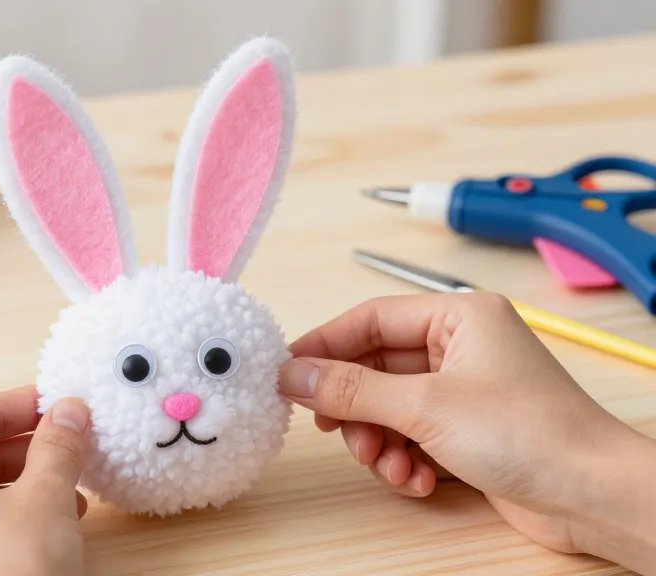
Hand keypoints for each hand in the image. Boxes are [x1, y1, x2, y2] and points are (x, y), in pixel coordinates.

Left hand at [0, 386, 90, 575]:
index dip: (28, 402)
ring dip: (27, 481)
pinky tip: (49, 527)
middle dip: (32, 445)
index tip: (66, 404)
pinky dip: (12, 512)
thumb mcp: (46, 499)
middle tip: (76, 445)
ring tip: (72, 492)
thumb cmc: (8, 575)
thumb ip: (58, 445)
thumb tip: (68, 410)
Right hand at [280, 293, 655, 571]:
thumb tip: (294, 374)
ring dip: (379, 441)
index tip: (287, 373)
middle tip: (335, 431)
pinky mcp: (466, 430)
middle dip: (356, 408)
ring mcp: (463, 391)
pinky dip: (404, 459)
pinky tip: (420, 480)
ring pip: (387, 408)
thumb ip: (352, 388)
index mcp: (457, 317)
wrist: (592, 496)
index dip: (325, 345)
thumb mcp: (425, 406)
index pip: (370, 319)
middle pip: (374, 368)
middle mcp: (459, 348)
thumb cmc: (531, 434)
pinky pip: (410, 435)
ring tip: (392, 465)